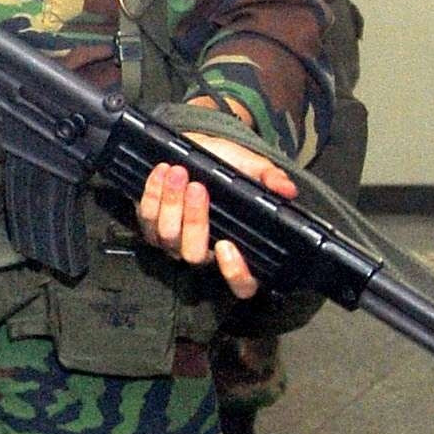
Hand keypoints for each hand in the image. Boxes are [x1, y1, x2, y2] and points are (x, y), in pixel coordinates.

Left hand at [137, 106, 296, 297]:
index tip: (228, 246)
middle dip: (195, 220)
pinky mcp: (149, 227)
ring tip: (178, 173)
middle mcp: (203, 251)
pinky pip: (146, 217)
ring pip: (167, 236)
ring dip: (171, 202)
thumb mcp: (250, 167)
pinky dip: (153, 192)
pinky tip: (161, 172)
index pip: (241, 283)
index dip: (235, 274)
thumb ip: (268, 178)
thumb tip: (287, 189)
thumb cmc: (225, 164)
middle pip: (195, 255)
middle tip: (198, 188)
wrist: (192, 150)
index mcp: (234, 247)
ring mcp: (174, 242)